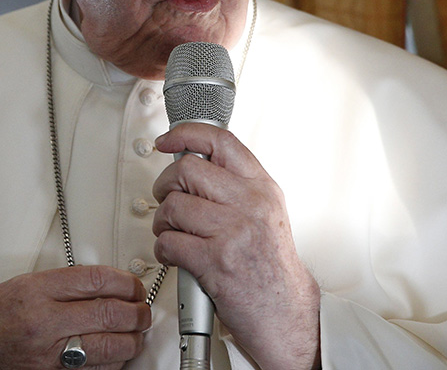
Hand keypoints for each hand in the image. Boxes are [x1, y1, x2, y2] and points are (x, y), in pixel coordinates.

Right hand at [0, 265, 151, 369]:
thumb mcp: (21, 285)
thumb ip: (62, 285)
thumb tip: (103, 285)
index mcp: (35, 291)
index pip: (97, 280)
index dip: (125, 281)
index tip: (133, 284)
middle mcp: (43, 323)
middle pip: (110, 313)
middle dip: (136, 311)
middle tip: (142, 309)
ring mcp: (47, 357)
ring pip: (109, 348)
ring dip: (130, 340)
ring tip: (135, 332)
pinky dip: (111, 364)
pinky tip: (115, 354)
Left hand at [152, 123, 320, 369]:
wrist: (285, 312)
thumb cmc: (272, 266)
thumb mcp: (266, 211)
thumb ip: (237, 185)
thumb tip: (196, 163)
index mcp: (261, 187)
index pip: (221, 142)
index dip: (186, 134)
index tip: (167, 140)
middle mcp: (249, 204)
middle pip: (187, 170)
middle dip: (166, 185)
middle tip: (167, 199)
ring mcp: (232, 232)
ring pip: (172, 206)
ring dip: (162, 222)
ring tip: (171, 232)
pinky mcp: (214, 261)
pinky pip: (169, 242)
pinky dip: (163, 249)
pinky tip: (174, 254)